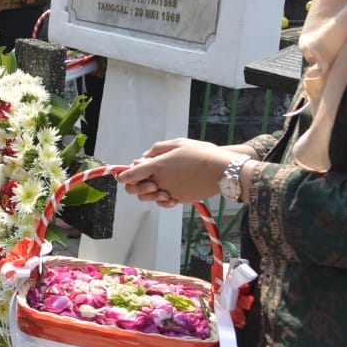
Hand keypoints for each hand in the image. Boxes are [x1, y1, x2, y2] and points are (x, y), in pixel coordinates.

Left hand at [116, 138, 237, 207]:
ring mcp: (169, 192)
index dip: (123, 175)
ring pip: (147, 198)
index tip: (122, 173)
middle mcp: (160, 181)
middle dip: (133, 185)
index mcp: (157, 165)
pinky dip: (161, 199)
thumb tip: (143, 157)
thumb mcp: (178, 144)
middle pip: (134, 189)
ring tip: (157, 185)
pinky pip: (163, 203)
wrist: (223, 170)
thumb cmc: (202, 153)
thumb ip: (158, 149)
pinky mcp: (179, 200)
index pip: (130, 175)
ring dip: (147, 192)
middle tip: (141, 178)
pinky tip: (167, 192)